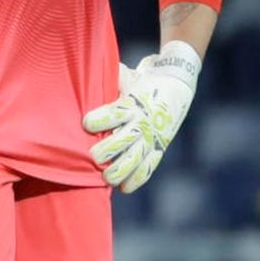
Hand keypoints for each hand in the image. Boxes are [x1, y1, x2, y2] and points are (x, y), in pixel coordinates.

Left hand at [83, 42, 199, 193]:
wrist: (177, 83)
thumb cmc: (140, 79)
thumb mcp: (125, 74)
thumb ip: (108, 79)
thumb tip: (83, 71)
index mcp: (133, 102)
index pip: (115, 112)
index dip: (100, 119)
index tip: (86, 123)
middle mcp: (143, 121)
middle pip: (125, 139)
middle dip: (108, 149)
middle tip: (93, 157)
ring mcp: (153, 136)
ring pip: (136, 158)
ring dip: (121, 170)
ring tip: (106, 178)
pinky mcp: (159, 146)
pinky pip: (149, 166)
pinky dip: (137, 178)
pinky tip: (124, 188)